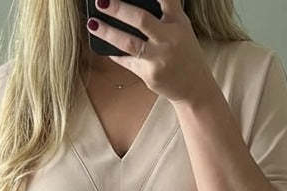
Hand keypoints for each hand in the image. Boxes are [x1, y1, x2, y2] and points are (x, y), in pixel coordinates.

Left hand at [87, 0, 216, 103]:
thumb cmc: (183, 51)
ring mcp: (159, 58)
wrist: (194, 87)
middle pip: (141, 19)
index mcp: (178, 22)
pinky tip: (102, 46)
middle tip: (101, 1)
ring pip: (129, 43)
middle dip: (118, 9)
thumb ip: (164, 13)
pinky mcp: (150, 75)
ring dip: (108, 32)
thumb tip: (129, 5)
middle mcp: (170, 38)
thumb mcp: (181, 27)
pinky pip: (127, 61)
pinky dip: (114, 53)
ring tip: (92, 23)